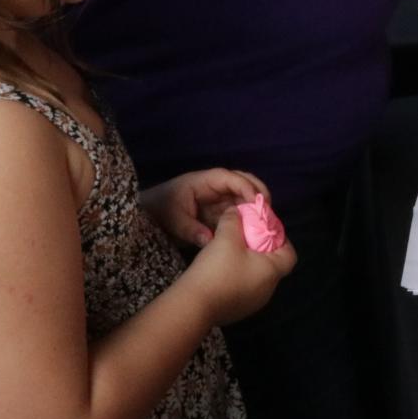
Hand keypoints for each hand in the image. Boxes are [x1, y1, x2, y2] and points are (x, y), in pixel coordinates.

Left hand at [139, 168, 267, 247]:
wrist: (149, 216)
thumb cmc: (159, 210)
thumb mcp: (173, 220)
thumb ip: (191, 230)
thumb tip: (211, 240)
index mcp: (204, 182)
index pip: (229, 178)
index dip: (245, 187)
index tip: (257, 201)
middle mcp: (215, 187)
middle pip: (243, 182)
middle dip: (258, 192)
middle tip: (268, 211)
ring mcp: (218, 198)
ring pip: (244, 197)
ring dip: (256, 206)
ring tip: (266, 222)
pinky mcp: (219, 211)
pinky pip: (238, 211)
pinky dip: (248, 218)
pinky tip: (256, 230)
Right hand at [182, 205, 296, 325]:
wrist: (193, 305)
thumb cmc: (217, 269)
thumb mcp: (226, 237)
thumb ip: (233, 220)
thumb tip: (235, 211)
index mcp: (272, 272)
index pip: (290, 255)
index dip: (281, 240)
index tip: (266, 230)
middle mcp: (268, 290)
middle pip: (273, 265)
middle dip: (262, 250)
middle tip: (247, 237)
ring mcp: (253, 303)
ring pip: (257, 278)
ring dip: (249, 264)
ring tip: (232, 252)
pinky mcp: (238, 311)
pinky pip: (244, 289)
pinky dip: (238, 278)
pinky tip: (221, 270)